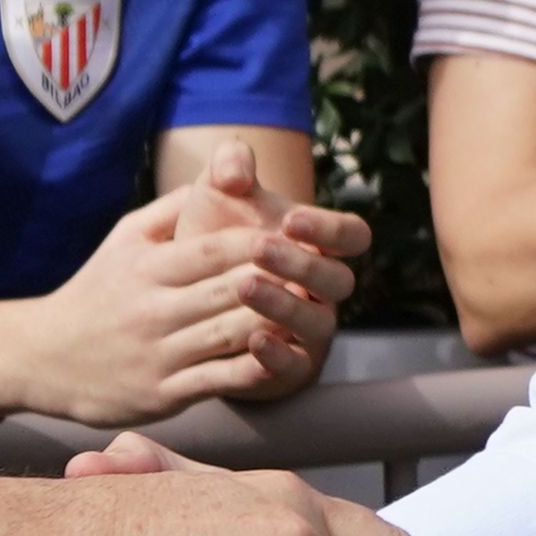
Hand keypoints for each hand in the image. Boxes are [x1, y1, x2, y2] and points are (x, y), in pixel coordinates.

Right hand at [0, 160, 358, 424]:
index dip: (260, 242)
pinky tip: (285, 355)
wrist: (42, 357)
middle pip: (230, 290)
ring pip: (231, 334)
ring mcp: (160, 354)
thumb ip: (169, 210)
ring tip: (315, 309)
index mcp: (147, 268)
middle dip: (279, 279)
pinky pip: (219, 380)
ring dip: (277, 322)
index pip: (214, 250)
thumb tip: (216, 178)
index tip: (301, 233)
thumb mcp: (123, 239)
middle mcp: (154, 310)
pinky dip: (255, 368)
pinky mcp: (164, 393)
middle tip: (322, 270)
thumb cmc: (96, 291)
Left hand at [157, 133, 368, 406]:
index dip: (331, 229)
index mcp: (319, 246)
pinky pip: (295, 366)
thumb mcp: (216, 200)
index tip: (292, 220)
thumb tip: (234, 168)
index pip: (353, 236)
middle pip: (339, 280)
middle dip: (302, 265)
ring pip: (319, 323)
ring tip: (245, 286)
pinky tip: (251, 341)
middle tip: (260, 248)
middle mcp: (323, 290)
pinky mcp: (287, 367)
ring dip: (286, 306)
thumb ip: (227, 170)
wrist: (182, 300)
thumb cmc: (212, 242)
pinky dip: (278, 355)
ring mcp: (309, 330)